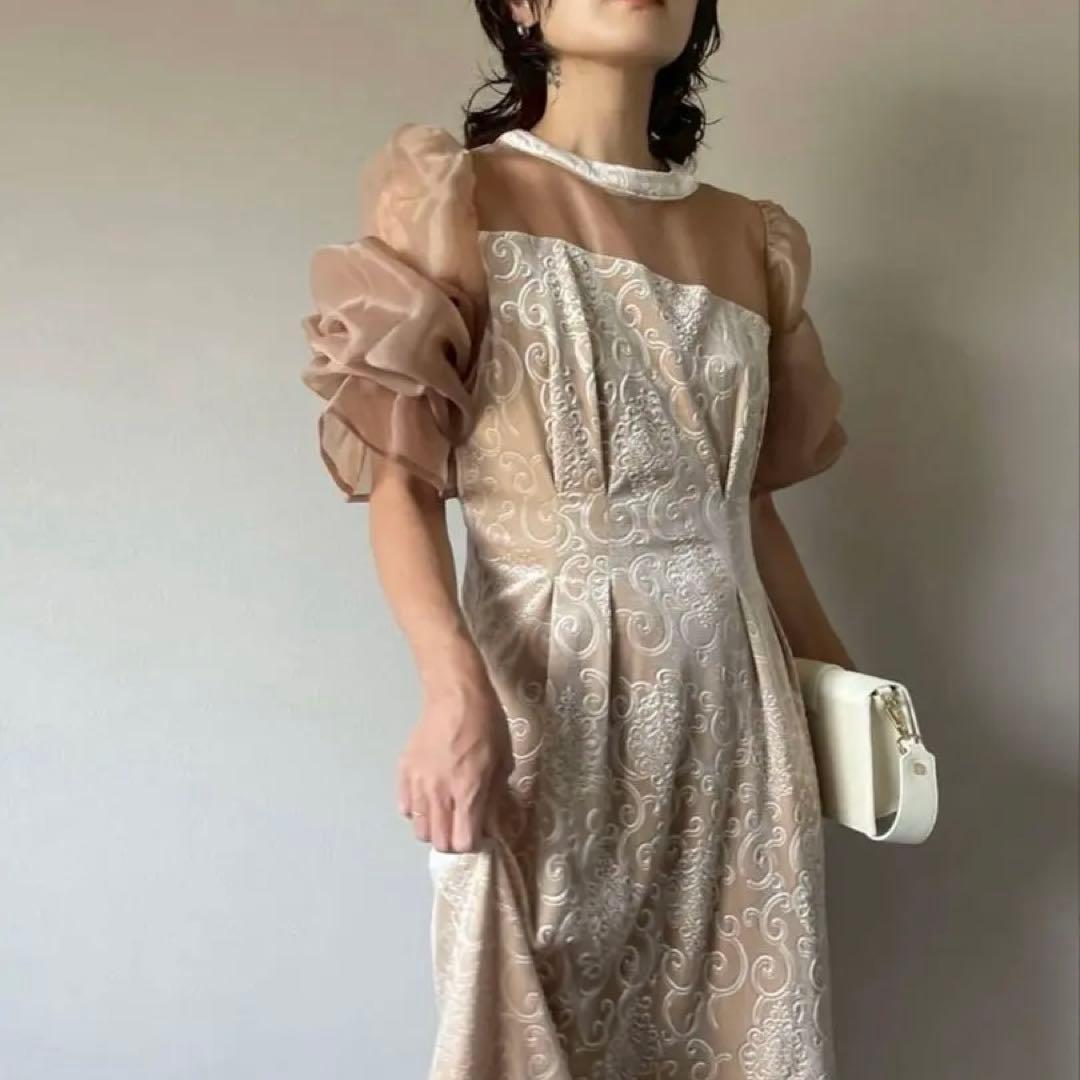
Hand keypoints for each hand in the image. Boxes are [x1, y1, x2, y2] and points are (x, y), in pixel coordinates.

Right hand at [396, 662, 512, 853]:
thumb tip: (489, 825)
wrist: (456, 696)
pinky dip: (416, 810)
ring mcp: (418, 784)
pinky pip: (405, 807)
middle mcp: (439, 794)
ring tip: (445, 811)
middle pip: (439, 842)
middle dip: (453, 840)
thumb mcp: (503, 762)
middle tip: (462, 825)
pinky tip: (429, 797)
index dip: (473, 843)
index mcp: (467, 793)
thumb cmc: (487, 726)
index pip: (463, 843)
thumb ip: (493, 798)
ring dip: (435, 827)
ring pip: (419, 828)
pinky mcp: (404, 772)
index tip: (480, 832)